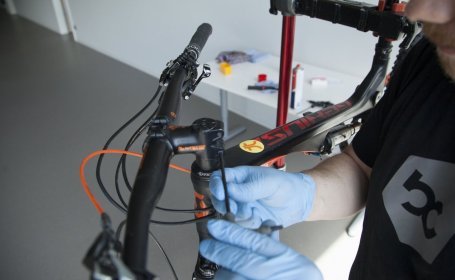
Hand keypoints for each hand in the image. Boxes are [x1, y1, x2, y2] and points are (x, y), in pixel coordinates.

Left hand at [199, 220, 321, 279]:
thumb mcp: (296, 263)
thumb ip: (276, 246)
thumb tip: (264, 223)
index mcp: (288, 261)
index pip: (256, 243)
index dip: (232, 233)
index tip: (215, 226)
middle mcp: (277, 275)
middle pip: (242, 260)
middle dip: (221, 251)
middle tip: (206, 245)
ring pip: (234, 279)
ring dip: (223, 273)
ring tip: (220, 269)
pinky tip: (224, 278)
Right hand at [210, 166, 315, 227]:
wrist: (299, 202)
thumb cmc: (285, 185)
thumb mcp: (267, 183)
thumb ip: (248, 188)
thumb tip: (228, 189)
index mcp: (239, 177)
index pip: (219, 179)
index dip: (216, 186)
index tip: (221, 194)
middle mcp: (237, 193)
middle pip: (219, 200)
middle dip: (227, 206)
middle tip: (237, 210)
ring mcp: (242, 208)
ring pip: (230, 215)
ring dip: (241, 217)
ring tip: (256, 214)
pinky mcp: (248, 221)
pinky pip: (241, 226)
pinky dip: (250, 225)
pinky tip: (261, 221)